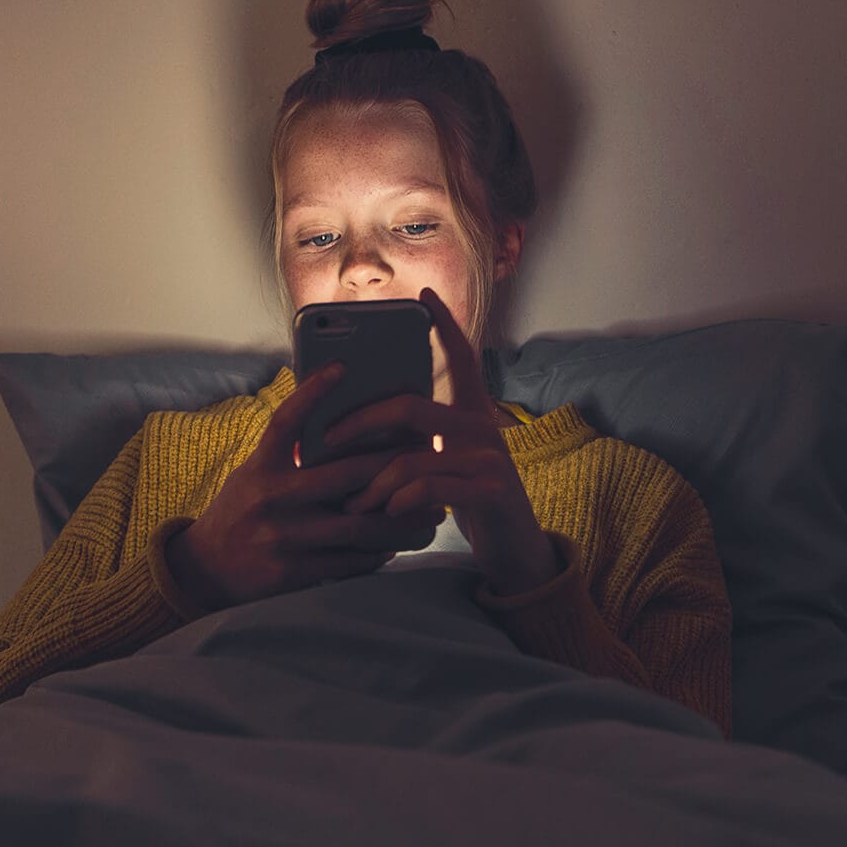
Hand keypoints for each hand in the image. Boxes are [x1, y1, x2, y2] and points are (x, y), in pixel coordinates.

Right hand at [166, 362, 447, 609]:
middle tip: (426, 454)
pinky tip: (398, 544)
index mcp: (261, 467)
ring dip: (399, 519)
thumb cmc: (241, 510)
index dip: (311, 392)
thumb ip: (290, 455)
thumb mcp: (254, 474)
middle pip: (343, 475)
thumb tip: (342, 424)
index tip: (343, 367)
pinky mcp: (290, 573)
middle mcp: (270, 498)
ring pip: (356, 525)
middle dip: (390, 464)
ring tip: (431, 512)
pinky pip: (347, 563)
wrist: (203, 570)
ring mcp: (281, 537)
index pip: (286, 422)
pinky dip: (377, 553)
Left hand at [326, 287, 561, 596]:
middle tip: (328, 438)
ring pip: (410, 456)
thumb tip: (359, 426)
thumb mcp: (449, 463)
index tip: (426, 296)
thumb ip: (421, 440)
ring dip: (371, 483)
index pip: (463, 358)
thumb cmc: (471, 502)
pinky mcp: (490, 490)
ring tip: (352, 502)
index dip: (446, 325)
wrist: (517, 550)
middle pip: (410, 407)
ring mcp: (490, 457)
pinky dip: (396, 502)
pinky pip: (427, 488)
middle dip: (360, 421)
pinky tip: (386, 514)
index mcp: (473, 415)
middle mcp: (484, 428)